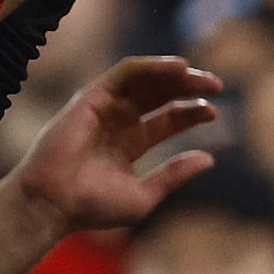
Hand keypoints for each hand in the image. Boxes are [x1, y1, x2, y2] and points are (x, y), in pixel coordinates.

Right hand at [8, 56, 222, 233]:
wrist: (56, 203)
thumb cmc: (94, 206)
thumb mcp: (145, 195)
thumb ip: (173, 175)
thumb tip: (209, 159)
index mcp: (128, 143)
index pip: (165, 119)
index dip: (190, 113)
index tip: (215, 113)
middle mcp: (116, 121)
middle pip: (158, 95)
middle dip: (188, 89)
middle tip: (217, 87)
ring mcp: (104, 107)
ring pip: (144, 80)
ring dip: (174, 74)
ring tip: (203, 77)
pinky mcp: (92, 97)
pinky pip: (125, 73)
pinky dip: (152, 67)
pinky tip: (178, 68)